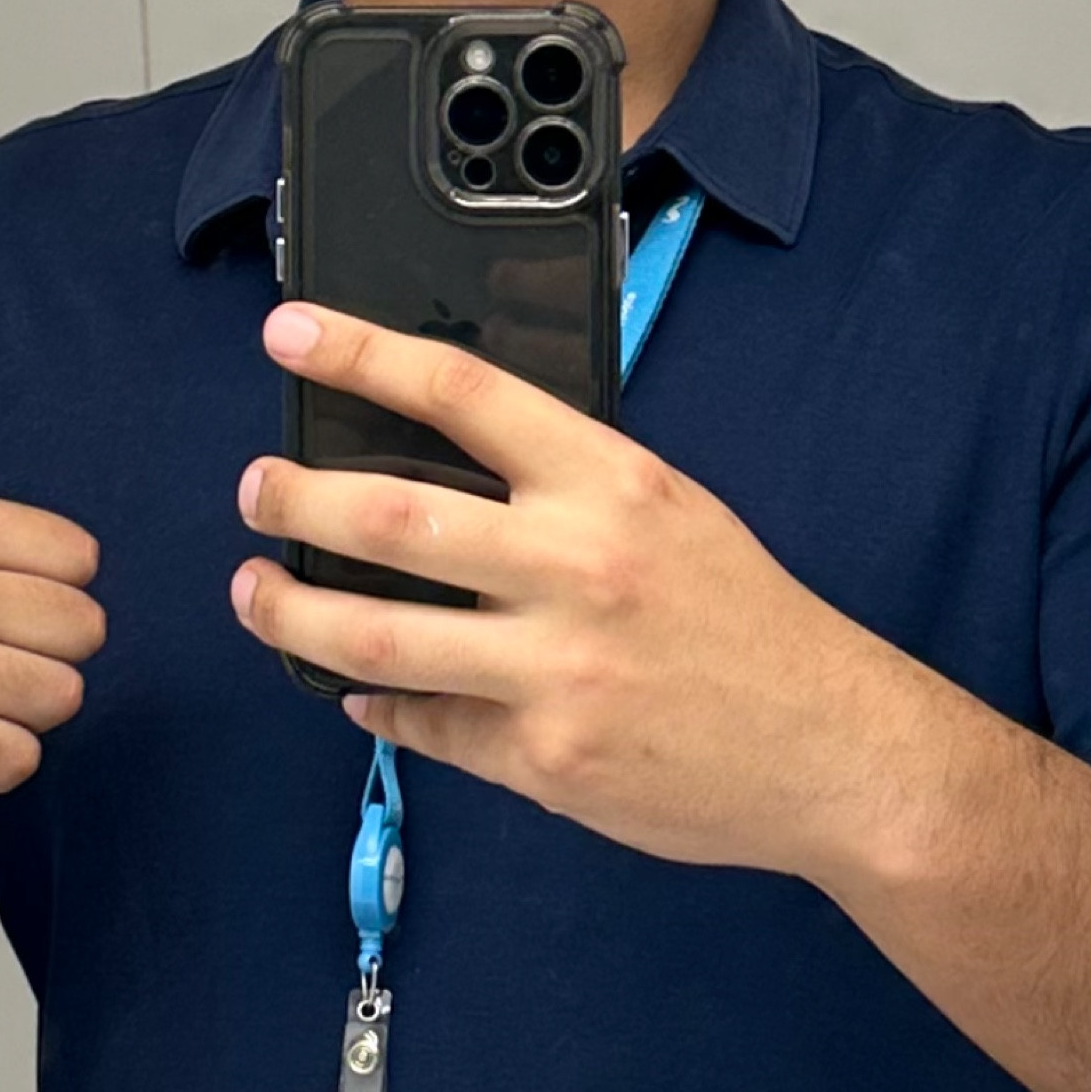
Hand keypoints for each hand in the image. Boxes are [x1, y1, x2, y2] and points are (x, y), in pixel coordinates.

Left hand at [232, 299, 889, 879]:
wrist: (836, 747)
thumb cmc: (748, 621)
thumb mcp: (670, 512)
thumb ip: (564, 488)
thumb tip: (443, 474)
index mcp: (609, 484)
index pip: (461, 392)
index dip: (361, 353)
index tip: (291, 333)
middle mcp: (574, 566)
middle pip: (388, 516)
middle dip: (294, 498)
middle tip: (255, 490)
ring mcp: (553, 669)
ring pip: (375, 636)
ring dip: (291, 615)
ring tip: (256, 594)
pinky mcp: (544, 758)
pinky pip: (427, 726)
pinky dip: (380, 704)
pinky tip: (360, 691)